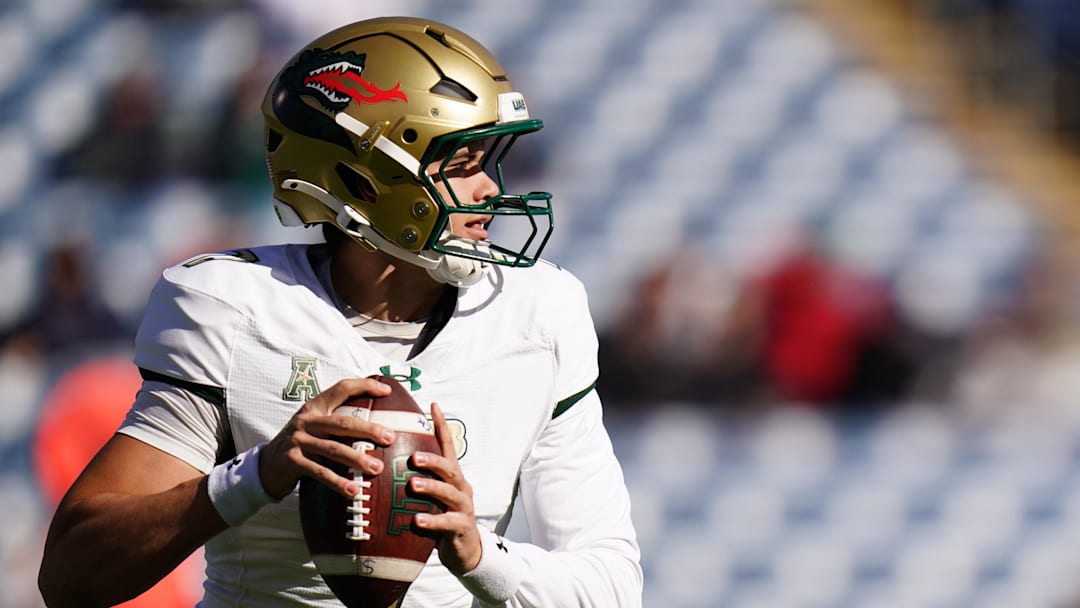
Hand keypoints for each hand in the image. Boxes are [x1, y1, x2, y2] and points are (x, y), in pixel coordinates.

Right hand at [259, 378, 396, 498]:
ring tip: (377, 468)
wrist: (265, 466)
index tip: (387, 390)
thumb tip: (378, 426)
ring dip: (357, 459)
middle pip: (342, 422)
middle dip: (368, 429)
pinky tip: (353, 491)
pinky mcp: (292, 461)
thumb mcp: (314, 428)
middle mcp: (306, 420)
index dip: (364, 386)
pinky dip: (338, 482)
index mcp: (314, 407)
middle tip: (390, 438)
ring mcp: (298, 440)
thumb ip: (337, 423)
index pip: (341, 389)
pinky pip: (320, 472)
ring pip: (333, 448)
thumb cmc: (300, 445)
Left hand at [410, 402, 481, 573]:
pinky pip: (447, 522)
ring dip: (431, 487)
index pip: (448, 446)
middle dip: (432, 461)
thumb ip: (416, 480)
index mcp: (453, 476)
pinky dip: (432, 520)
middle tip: (413, 457)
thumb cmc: (441, 517)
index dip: (441, 426)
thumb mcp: (431, 496)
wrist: (464, 550)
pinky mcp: (461, 527)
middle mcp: (461, 487)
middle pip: (449, 468)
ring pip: (450, 493)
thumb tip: (383, 461)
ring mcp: (463, 507)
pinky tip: (417, 520)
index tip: (433, 406)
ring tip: (413, 485)